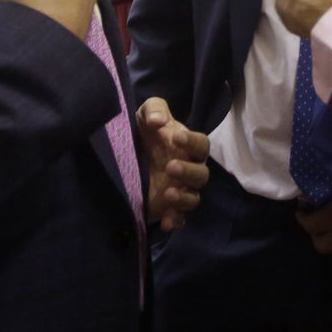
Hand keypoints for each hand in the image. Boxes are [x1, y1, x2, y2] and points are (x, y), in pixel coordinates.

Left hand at [137, 97, 208, 231]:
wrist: (129, 154)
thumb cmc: (147, 131)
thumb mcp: (147, 113)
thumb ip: (155, 109)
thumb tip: (158, 121)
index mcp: (189, 147)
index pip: (201, 144)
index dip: (192, 142)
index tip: (176, 137)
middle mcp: (190, 169)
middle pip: (202, 175)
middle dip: (188, 171)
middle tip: (169, 166)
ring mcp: (181, 189)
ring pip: (194, 198)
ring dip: (183, 198)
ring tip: (168, 193)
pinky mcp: (168, 207)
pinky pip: (180, 218)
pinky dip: (176, 221)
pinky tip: (166, 222)